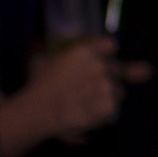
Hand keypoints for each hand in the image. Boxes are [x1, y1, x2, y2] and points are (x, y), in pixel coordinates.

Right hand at [22, 37, 139, 139]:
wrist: (39, 111)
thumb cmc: (39, 86)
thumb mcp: (47, 60)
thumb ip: (67, 57)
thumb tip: (72, 59)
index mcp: (85, 52)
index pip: (110, 44)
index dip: (108, 52)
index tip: (105, 58)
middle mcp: (100, 66)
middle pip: (116, 68)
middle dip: (109, 76)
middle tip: (92, 86)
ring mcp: (107, 86)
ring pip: (119, 89)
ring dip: (109, 94)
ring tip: (88, 101)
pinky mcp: (110, 106)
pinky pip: (114, 107)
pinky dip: (105, 110)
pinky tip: (88, 111)